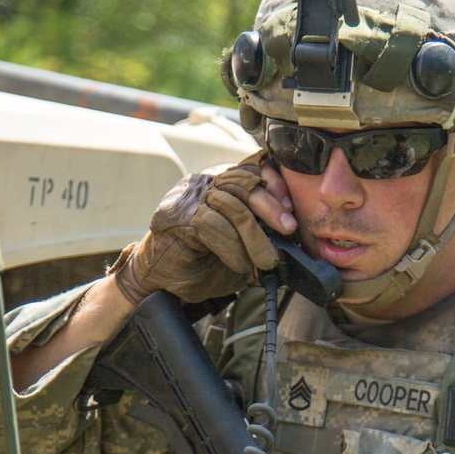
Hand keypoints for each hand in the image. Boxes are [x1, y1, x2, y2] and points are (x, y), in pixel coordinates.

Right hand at [111, 150, 298, 305]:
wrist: (162, 285)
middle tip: (288, 229)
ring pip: (231, 206)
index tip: (290, 206)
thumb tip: (292, 242)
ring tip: (266, 260)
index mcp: (219, 188)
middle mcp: (203, 186)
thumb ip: (261, 240)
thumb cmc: (201, 267)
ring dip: (253, 236)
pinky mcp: (177, 216)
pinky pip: (212, 224)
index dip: (273, 181)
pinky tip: (240, 264)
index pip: (250, 168)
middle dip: (271, 206)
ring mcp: (188, 199)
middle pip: (243, 183)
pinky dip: (231, 248)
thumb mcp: (241, 252)